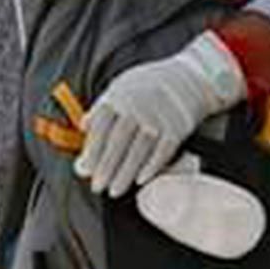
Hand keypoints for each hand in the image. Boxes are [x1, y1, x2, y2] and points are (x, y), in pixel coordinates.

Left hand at [73, 31, 245, 198]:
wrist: (188, 79)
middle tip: (97, 187)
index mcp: (119, 96)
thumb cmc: (147, 87)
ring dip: (125, 172)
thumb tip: (81, 127)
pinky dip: (151, 167)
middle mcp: (138, 106)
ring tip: (115, 190)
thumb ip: (101, 108)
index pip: (101, 127)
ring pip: (139, 149)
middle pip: (118, 141)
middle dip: (106, 167)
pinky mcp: (177, 127)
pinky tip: (140, 181)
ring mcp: (159, 117)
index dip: (92, 151)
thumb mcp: (120, 87)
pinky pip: (163, 151)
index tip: (84, 171)